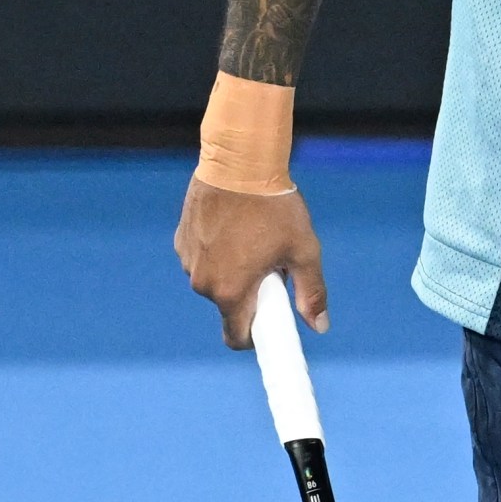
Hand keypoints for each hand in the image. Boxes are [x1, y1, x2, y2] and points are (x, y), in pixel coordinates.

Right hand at [174, 176, 328, 349]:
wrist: (239, 164)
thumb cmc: (275, 207)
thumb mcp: (304, 250)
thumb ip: (311, 292)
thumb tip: (319, 326)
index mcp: (231, 292)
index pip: (236, 337)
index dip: (256, 337)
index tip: (270, 324)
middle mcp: (203, 283)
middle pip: (229, 305)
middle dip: (250, 293)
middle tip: (271, 264)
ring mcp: (188, 261)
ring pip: (215, 280)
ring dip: (233, 270)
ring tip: (253, 238)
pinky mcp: (181, 241)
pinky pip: (202, 258)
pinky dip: (218, 251)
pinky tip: (234, 226)